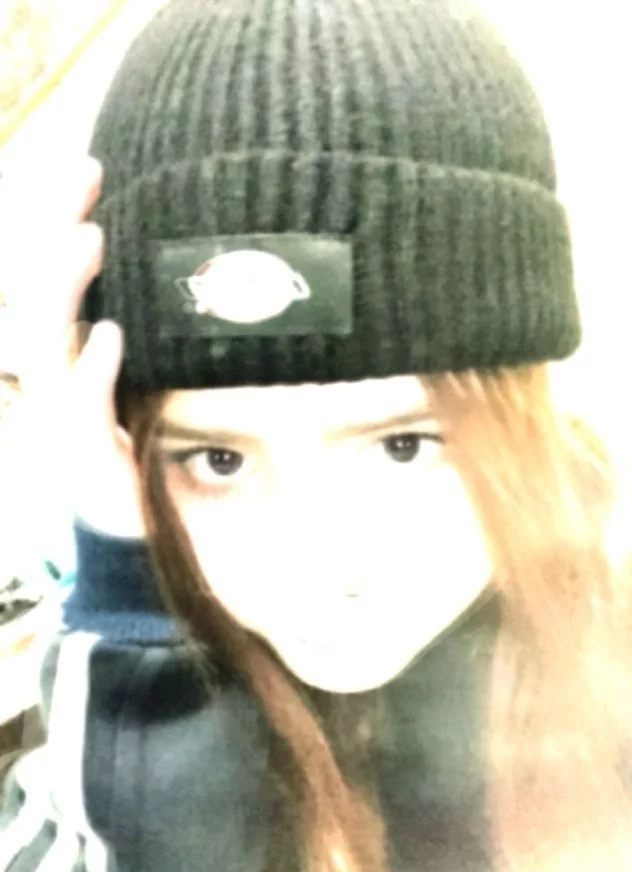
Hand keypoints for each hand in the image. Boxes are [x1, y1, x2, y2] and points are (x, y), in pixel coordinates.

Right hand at [0, 155, 146, 538]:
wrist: (162, 553)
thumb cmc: (169, 474)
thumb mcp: (168, 393)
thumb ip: (170, 351)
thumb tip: (202, 287)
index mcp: (77, 367)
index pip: (56, 284)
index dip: (60, 225)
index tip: (92, 169)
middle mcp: (61, 392)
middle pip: (39, 299)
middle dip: (51, 231)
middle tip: (86, 173)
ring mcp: (65, 430)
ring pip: (42, 347)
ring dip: (62, 290)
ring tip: (90, 238)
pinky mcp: (84, 470)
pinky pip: (76, 416)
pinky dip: (91, 376)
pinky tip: (111, 339)